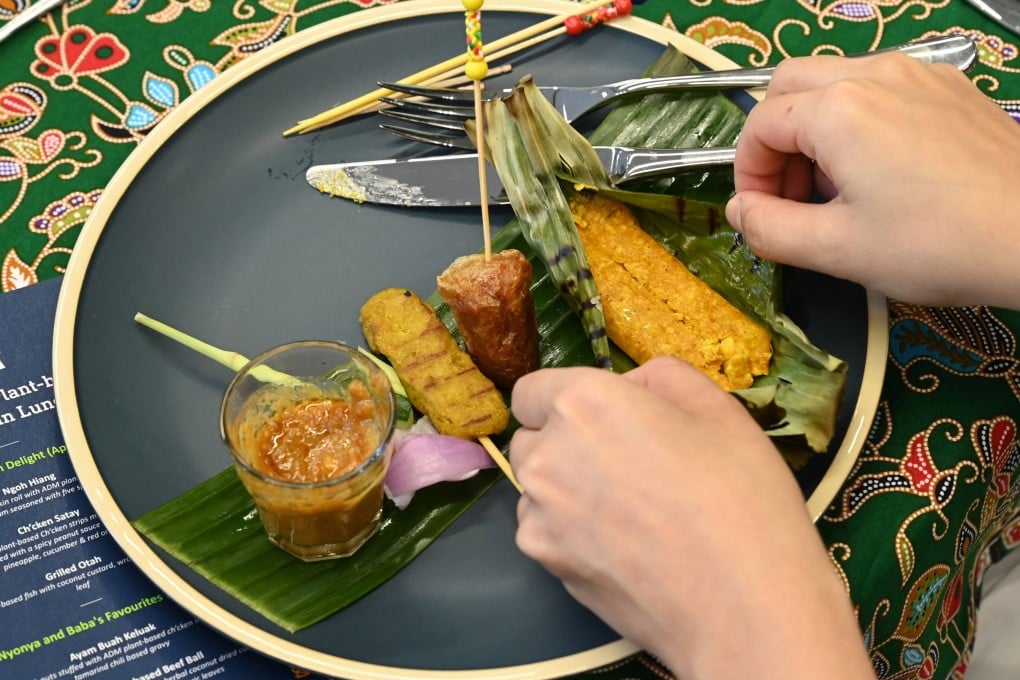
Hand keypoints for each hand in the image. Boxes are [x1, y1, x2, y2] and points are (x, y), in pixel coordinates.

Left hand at [509, 357, 871, 679]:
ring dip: (563, 490)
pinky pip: (545, 534)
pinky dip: (569, 534)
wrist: (745, 605)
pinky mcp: (548, 565)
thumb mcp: (718, 409)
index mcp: (583, 404)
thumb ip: (661, 378)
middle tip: (622, 465)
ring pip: (535, 489)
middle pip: (529, 439)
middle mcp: (547, 455)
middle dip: (561, 443)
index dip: (562, 402)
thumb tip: (633, 385)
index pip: (531, 392)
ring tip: (628, 511)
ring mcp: (541, 515)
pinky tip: (622, 545)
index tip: (596, 420)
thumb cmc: (741, 499)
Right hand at [726, 52, 1019, 308]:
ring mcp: (918, 73)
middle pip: (789, 86)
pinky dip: (857, 120)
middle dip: (774, 140)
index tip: (762, 217)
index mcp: (837, 109)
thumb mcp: (837, 250)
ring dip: (813, 129)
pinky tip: (882, 172)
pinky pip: (880, 87)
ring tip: (835, 189)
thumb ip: (769, 229)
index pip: (759, 126)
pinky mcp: (950, 87)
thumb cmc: (936, 244)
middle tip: (789, 195)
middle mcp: (873, 73)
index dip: (747, 174)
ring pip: (834, 81)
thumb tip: (737, 210)